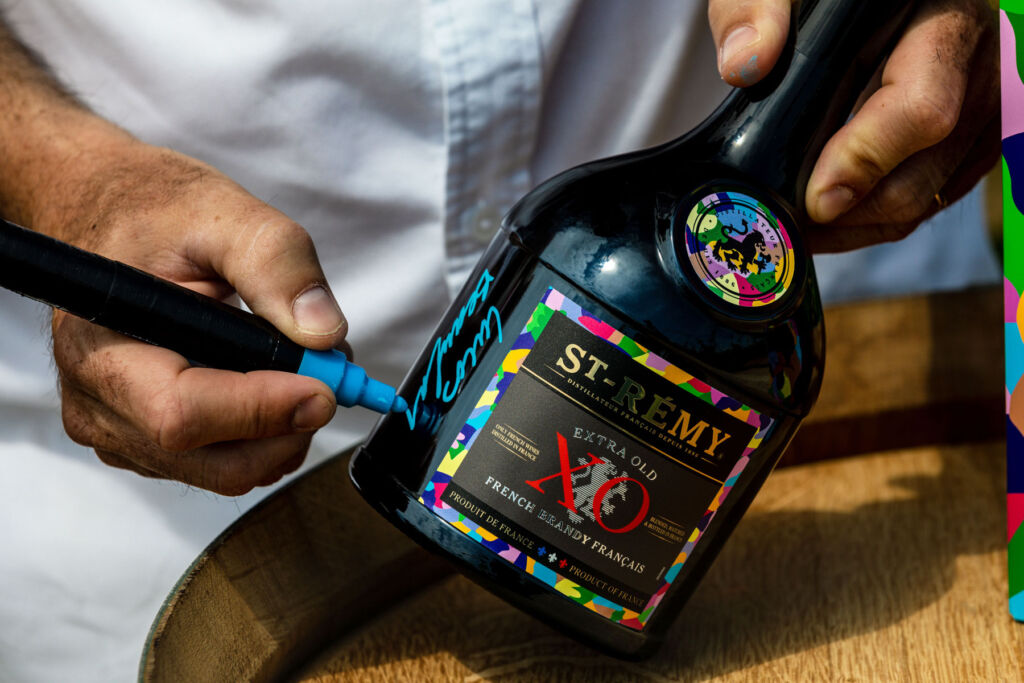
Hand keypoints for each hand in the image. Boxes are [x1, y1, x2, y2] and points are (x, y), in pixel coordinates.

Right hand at [40, 136, 346, 494]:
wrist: (111, 216)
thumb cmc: (152, 212)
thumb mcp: (222, 212)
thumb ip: (277, 264)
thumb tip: (324, 333)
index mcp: (102, 344)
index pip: (183, 415)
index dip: (264, 409)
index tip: (325, 384)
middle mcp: (100, 403)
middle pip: (213, 462)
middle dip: (288, 427)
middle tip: (331, 374)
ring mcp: (121, 430)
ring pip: (227, 470)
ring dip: (284, 430)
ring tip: (301, 364)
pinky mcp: (145, 441)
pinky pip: (221, 463)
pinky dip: (264, 434)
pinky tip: (269, 380)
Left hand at [708, 0, 998, 251]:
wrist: (849, 5)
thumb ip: (756, 9)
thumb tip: (744, 65)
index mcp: (943, 16)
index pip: (920, 108)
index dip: (865, 160)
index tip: (813, 196)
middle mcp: (978, 68)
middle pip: (921, 175)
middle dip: (845, 214)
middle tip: (778, 223)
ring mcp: (979, 113)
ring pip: (922, 202)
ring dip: (851, 227)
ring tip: (788, 224)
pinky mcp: (966, 146)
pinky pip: (923, 204)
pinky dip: (866, 222)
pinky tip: (817, 215)